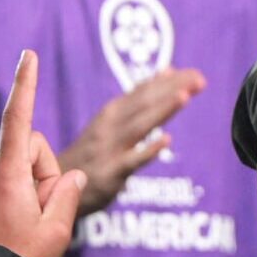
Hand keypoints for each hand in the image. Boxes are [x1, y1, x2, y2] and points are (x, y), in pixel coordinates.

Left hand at [0, 50, 84, 256]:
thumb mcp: (55, 235)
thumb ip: (67, 197)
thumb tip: (69, 177)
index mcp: (7, 177)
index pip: (19, 119)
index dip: (26, 85)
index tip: (28, 56)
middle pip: (26, 151)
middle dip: (42, 174)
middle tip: (42, 215)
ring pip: (9, 171)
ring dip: (22, 192)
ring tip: (18, 231)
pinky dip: (3, 201)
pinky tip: (1, 232)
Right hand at [63, 67, 206, 213]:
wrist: (56, 184)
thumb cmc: (93, 151)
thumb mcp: (112, 121)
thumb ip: (140, 100)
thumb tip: (168, 72)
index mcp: (113, 112)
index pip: (144, 91)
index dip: (169, 81)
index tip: (194, 73)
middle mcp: (110, 125)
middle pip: (145, 103)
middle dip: (172, 90)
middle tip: (200, 79)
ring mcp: (109, 148)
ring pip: (140, 126)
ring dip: (162, 110)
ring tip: (185, 96)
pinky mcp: (110, 173)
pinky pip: (131, 161)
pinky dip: (148, 150)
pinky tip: (167, 141)